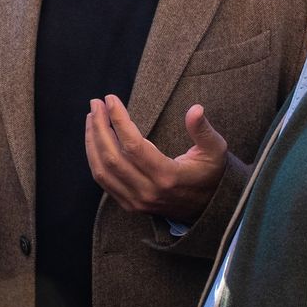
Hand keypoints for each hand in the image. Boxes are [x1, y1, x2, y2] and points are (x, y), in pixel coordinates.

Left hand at [84, 94, 227, 222]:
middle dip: (99, 126)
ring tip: (92, 117)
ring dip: (92, 141)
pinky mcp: (129, 204)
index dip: (118, 120)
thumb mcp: (215, 149)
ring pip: (102, 170)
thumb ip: (203, 130)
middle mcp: (148, 191)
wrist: (208, 207)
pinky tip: (94, 139)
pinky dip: (94, 158)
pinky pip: (103, 181)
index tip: (111, 99)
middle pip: (112, 157)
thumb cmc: (210, 173)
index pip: (133, 145)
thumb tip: (196, 109)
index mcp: (167, 176)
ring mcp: (136, 200)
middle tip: (96, 103)